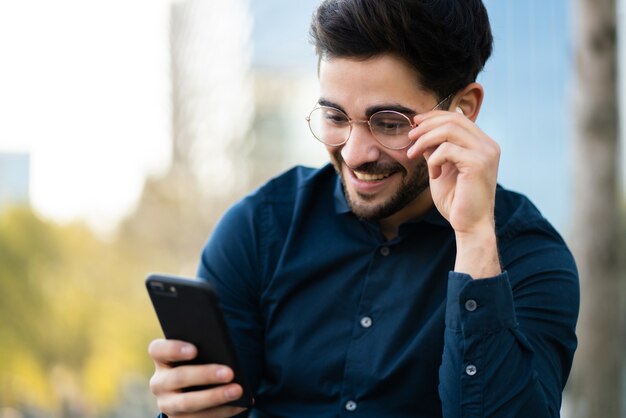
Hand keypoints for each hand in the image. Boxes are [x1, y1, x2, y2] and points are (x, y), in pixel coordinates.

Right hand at [148, 339, 246, 417]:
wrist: (196, 389)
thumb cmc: (202, 361)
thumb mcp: (200, 353)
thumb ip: (206, 347)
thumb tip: (225, 351)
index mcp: (162, 359)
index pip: (158, 350)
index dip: (174, 349)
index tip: (194, 350)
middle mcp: (159, 382)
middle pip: (178, 377)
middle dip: (205, 375)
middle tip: (229, 373)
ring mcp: (168, 404)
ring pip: (188, 403)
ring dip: (215, 397)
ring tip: (238, 390)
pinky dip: (222, 411)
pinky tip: (239, 404)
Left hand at [407, 109, 500, 277]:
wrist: (470, 225)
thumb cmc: (456, 201)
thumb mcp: (442, 169)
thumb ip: (437, 150)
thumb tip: (421, 133)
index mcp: (483, 144)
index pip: (458, 118)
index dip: (434, 116)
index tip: (415, 123)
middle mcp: (488, 145)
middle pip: (453, 120)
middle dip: (426, 126)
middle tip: (410, 138)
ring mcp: (486, 153)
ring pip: (449, 130)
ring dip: (425, 140)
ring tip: (413, 154)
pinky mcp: (478, 164)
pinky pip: (447, 149)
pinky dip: (434, 160)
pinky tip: (433, 175)